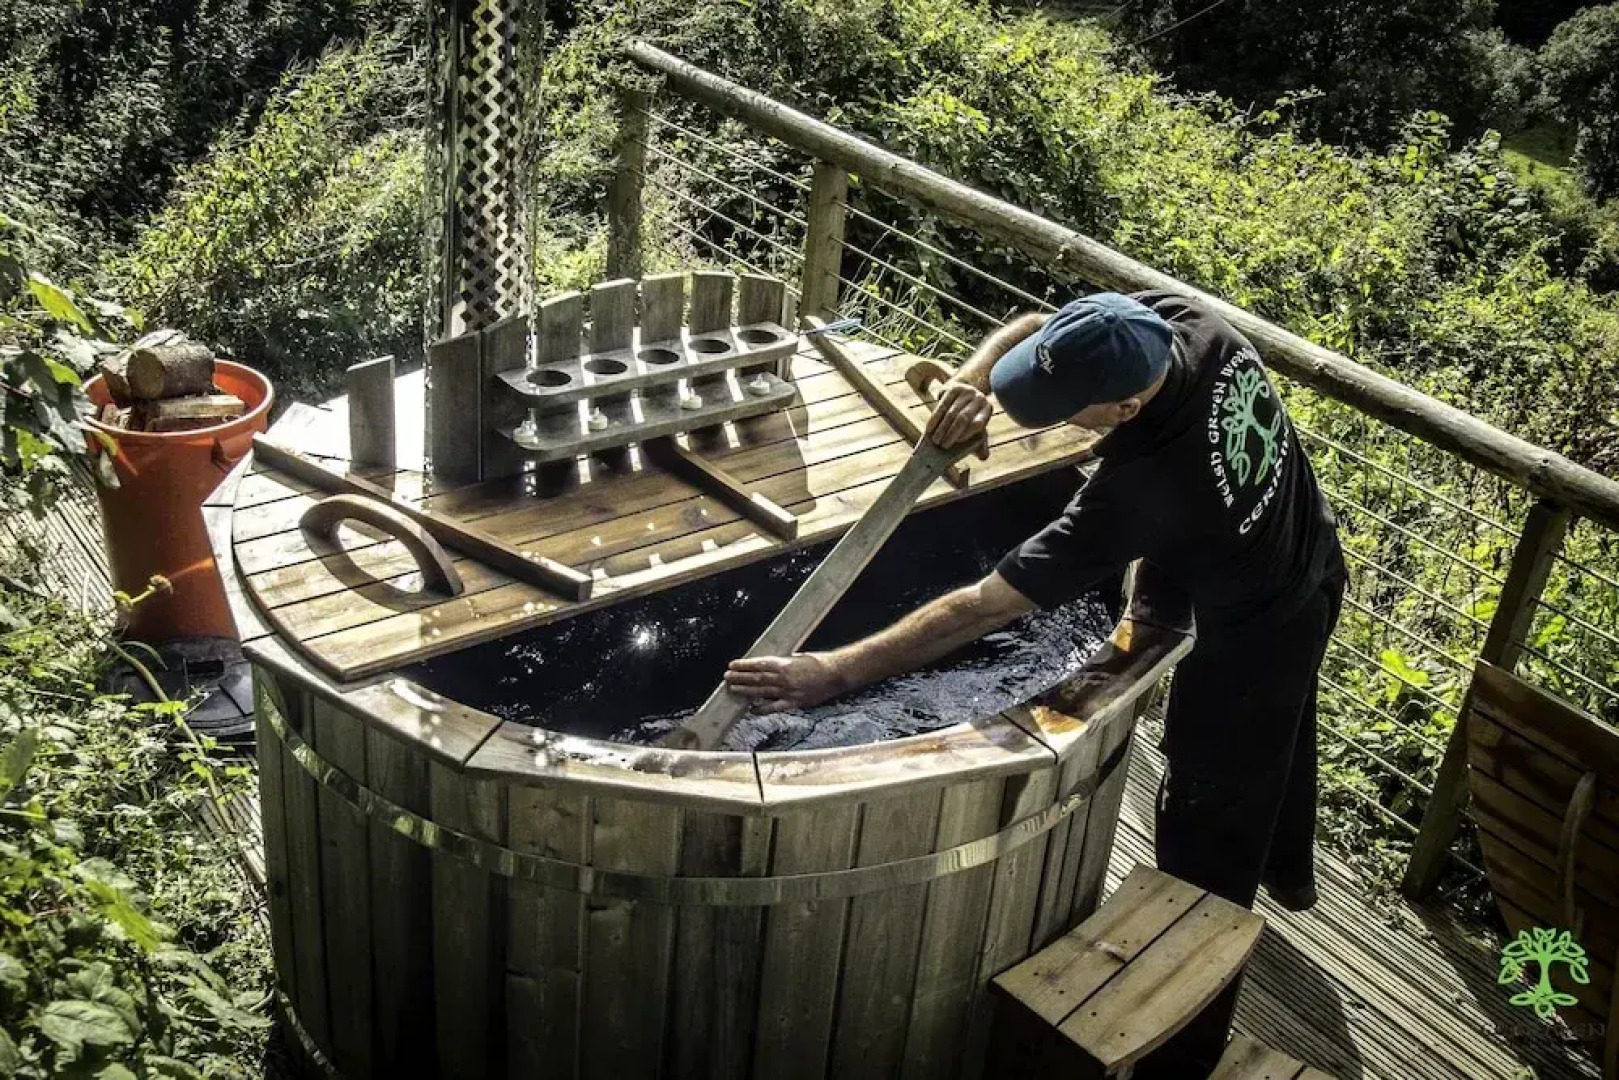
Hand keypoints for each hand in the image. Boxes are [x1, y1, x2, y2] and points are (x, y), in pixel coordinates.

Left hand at [723, 653, 847, 711]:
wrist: (836, 673)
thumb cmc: (820, 662)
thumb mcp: (799, 657)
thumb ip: (784, 662)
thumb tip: (770, 665)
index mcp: (785, 664)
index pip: (759, 665)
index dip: (744, 666)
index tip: (732, 665)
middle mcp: (783, 678)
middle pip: (757, 678)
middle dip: (740, 677)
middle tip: (727, 677)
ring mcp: (788, 691)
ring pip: (762, 692)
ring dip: (746, 691)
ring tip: (733, 690)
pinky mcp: (795, 702)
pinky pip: (775, 707)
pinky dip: (763, 708)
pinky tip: (752, 710)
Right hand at [924, 380, 992, 449]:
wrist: (963, 392)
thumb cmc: (970, 415)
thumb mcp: (977, 426)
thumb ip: (981, 443)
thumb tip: (983, 457)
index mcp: (987, 409)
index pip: (978, 423)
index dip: (967, 433)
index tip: (957, 443)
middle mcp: (979, 398)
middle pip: (963, 418)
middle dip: (952, 433)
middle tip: (943, 446)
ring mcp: (966, 391)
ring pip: (951, 412)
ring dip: (942, 428)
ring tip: (935, 440)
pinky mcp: (953, 388)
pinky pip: (942, 405)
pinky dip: (935, 418)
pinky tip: (929, 428)